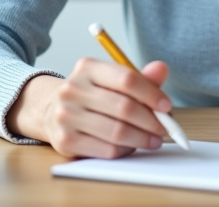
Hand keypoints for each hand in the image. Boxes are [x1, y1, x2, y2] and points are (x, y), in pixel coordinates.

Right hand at [7, 59, 172, 158]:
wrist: (52, 111)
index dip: (152, 94)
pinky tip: (132, 147)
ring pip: (117, 132)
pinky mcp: (65, 140)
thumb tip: (162, 69)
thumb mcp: (112, 80)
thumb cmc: (93, 95)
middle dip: (151, 121)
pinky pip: (106, 150)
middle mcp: (72, 89)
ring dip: (142, 139)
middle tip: (164, 128)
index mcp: (87, 67)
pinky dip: (125, 150)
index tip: (166, 106)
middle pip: (124, 107)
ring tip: (154, 140)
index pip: (127, 79)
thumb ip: (140, 77)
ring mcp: (66, 116)